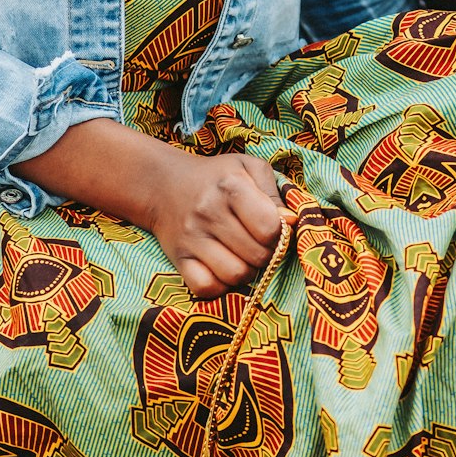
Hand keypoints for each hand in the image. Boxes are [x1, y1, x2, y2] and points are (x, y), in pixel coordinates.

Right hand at [146, 151, 293, 298]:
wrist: (163, 184)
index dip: (280, 233)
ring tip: (244, 256)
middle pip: (257, 255)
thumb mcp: (248, 168)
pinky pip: (206, 288)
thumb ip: (274, 192)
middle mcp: (209, 212)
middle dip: (267, 253)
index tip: (274, 228)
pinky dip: (221, 285)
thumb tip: (292, 221)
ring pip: (235, 275)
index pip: (269, 227)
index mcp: (231, 186)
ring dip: (248, 271)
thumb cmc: (216, 176)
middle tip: (260, 244)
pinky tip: (224, 268)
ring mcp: (191, 238)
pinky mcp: (178, 258)